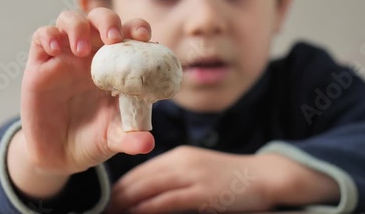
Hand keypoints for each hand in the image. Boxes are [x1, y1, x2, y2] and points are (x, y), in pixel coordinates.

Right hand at [17, 8, 154, 175]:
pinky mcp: (40, 65)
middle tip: (113, 38)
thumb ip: (131, 137)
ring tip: (81, 50)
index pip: (130, 33)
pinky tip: (54, 49)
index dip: (138, 28)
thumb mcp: (114, 138)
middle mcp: (92, 54)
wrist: (59, 155)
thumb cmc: (94, 138)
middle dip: (108, 21)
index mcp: (117, 64)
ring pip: (70, 19)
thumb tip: (148, 144)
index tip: (144, 37)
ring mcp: (65, 56)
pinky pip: (41, 37)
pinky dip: (48, 36)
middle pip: (100, 18)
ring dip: (77, 26)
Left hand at [107, 146, 274, 213]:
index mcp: (178, 156)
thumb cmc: (230, 177)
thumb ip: (175, 178)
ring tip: (110, 213)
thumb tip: (149, 194)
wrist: (263, 176)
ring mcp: (192, 176)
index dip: (120, 187)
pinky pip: (167, 201)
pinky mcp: (202, 192)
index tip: (106, 201)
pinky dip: (147, 208)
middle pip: (139, 179)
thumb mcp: (198, 170)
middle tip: (101, 211)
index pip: (140, 171)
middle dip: (117, 197)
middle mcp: (181, 162)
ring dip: (126, 204)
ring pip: (149, 189)